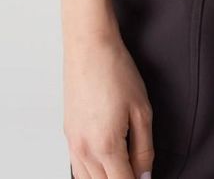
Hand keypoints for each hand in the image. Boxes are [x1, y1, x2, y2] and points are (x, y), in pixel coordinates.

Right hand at [64, 29, 154, 178]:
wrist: (89, 47)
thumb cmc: (115, 71)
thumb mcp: (141, 110)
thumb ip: (144, 149)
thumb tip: (145, 175)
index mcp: (106, 146)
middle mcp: (84, 150)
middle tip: (137, 171)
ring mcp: (72, 143)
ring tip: (123, 166)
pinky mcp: (68, 135)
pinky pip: (77, 168)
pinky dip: (91, 173)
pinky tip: (105, 164)